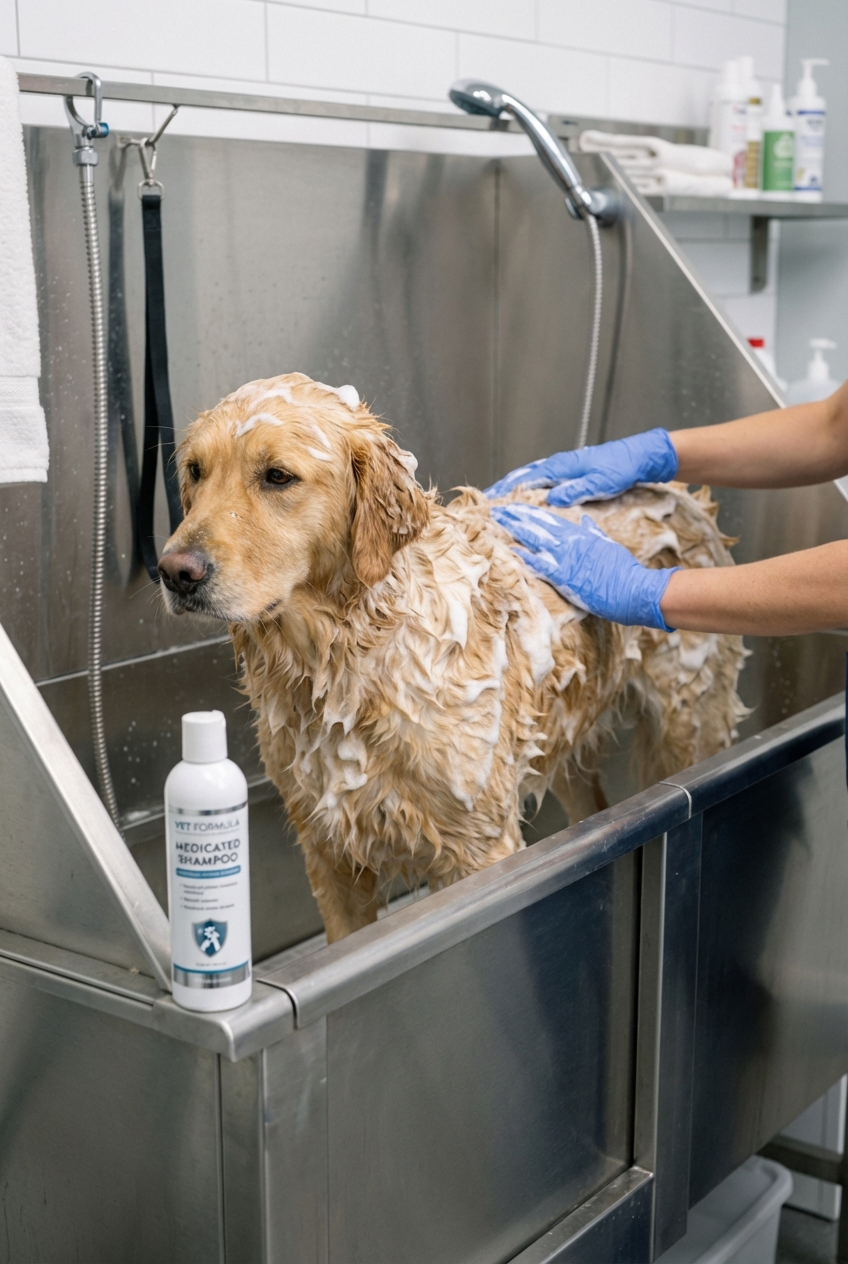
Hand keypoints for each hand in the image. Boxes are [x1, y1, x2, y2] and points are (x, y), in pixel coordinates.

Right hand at [485, 429, 677, 505]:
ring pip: (531, 476)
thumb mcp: (600, 483)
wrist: (639, 456)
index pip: (526, 479)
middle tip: (484, 501)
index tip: (489, 501)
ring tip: (499, 499)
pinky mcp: (570, 470)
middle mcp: (558, 464)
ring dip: (514, 486)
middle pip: (523, 476)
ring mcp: (564, 466)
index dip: (506, 490)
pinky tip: (526, 494)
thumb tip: (551, 498)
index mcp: (561, 467)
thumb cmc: (621, 468)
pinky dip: (528, 484)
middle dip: (503, 488)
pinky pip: (542, 478)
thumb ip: (576, 490)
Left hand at [490, 503, 677, 630]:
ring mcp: (567, 560)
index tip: (514, 506)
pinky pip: (542, 566)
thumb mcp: (609, 545)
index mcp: (579, 535)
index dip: (529, 512)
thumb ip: (595, 532)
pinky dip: (527, 558)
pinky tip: (512, 552)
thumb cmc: (624, 570)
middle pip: (537, 526)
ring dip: (514, 532)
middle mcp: (570, 544)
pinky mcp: (566, 578)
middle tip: (496, 510)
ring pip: (535, 541)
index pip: (549, 519)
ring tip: (496, 524)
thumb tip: (586, 521)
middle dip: (515, 518)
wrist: (634, 589)